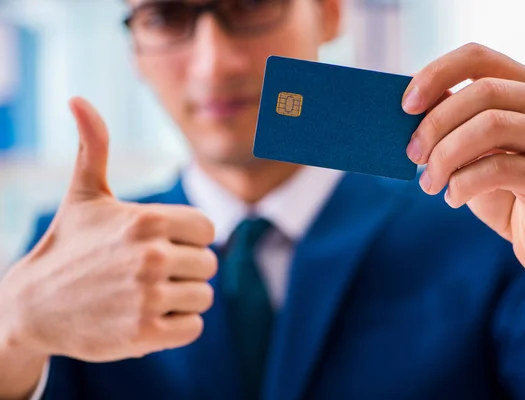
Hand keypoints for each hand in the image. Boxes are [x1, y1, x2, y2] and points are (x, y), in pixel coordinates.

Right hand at [0, 98, 216, 361]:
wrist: (31, 306)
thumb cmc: (67, 245)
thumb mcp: (84, 194)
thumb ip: (94, 147)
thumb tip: (78, 99)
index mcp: (148, 220)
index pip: (207, 229)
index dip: (187, 238)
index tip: (160, 244)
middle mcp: (151, 257)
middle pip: (208, 264)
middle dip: (184, 269)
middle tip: (148, 272)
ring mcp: (148, 298)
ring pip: (202, 297)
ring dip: (179, 298)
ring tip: (144, 294)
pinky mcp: (144, 334)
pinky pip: (192, 327)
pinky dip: (176, 325)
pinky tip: (146, 316)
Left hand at [402, 43, 524, 348]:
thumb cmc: (503, 188)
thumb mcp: (472, 149)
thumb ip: (452, 121)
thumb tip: (411, 104)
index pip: (478, 57)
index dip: (436, 74)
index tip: (406, 106)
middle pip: (482, 91)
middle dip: (435, 123)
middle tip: (412, 155)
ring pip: (491, 126)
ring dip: (445, 156)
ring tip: (430, 183)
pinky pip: (499, 169)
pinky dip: (463, 184)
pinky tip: (453, 198)